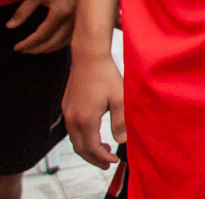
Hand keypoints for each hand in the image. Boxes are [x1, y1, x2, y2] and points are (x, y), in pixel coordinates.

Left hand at [9, 0, 80, 52]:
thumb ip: (23, 11)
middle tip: (25, 50)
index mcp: (61, 12)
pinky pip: (74, 35)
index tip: (17, 47)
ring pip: (66, 42)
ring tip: (38, 48)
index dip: (28, 44)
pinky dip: (62, 42)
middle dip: (38, 49)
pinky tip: (55, 41)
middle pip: (54, 42)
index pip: (42, 36)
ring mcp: (83, 18)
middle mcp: (74, 18)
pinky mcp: (86, 15)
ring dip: (51, 48)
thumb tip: (10, 26)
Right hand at [63, 52, 124, 168]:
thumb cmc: (106, 76)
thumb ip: (120, 121)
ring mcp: (67, 113)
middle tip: (107, 164)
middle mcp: (72, 119)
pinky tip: (94, 134)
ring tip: (103, 150)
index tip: (114, 161)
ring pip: (74, 140)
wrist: (88, 57)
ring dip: (87, 149)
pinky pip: (72, 130)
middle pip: (80, 148)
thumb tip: (122, 141)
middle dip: (93, 159)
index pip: (91, 148)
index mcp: (86, 119)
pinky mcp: (66, 107)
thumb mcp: (119, 98)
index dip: (102, 158)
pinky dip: (82, 138)